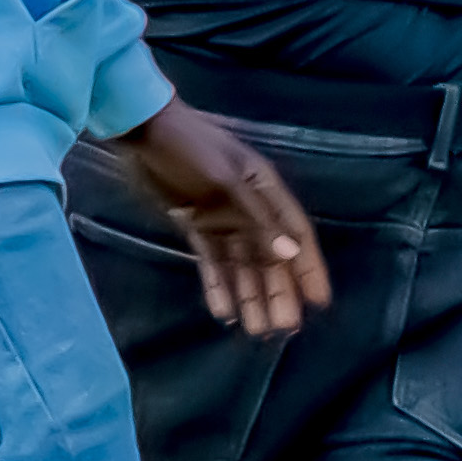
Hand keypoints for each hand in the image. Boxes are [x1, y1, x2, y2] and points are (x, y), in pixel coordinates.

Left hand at [106, 101, 332, 335]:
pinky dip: (218, 284)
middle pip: (270, 257)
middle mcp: (249, 209)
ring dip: (250, 295)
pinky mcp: (195, 223)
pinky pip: (212, 260)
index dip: (309, 268)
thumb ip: (257, 221)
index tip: (319, 302)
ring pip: (242, 264)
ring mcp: (222, 217)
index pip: (296, 235)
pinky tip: (223, 310)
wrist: (142, 130)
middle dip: (279, 292)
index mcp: (265, 193)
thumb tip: (289, 254)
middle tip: (285, 329)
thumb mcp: (226, 182)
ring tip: (257, 330)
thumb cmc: (189, 149)